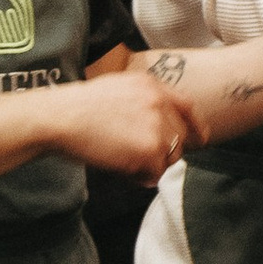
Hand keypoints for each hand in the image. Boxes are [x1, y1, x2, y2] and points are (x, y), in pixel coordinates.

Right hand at [60, 70, 194, 181]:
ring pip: (169, 159)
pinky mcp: (151, 150)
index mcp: (152, 86)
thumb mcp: (119, 88)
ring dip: (150, 166)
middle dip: (162, 153)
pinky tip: (119, 168)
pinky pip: (154, 174)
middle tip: (135, 157)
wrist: (62, 117)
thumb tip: (158, 126)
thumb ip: (144, 102)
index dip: (196, 125)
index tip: (200, 139)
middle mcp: (160, 103)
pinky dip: (138, 177)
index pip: (188, 106)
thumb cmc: (79, 107)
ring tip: (122, 160)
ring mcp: (158, 127)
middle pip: (179, 139)